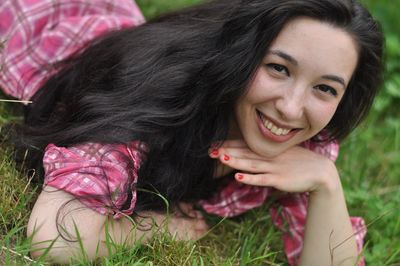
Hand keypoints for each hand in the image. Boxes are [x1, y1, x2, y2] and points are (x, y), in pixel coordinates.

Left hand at [209, 140, 339, 193]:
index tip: (216, 144)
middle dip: (228, 152)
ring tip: (221, 159)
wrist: (321, 172)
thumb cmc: (301, 163)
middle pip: (245, 153)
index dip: (231, 145)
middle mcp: (270, 156)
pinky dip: (250, 178)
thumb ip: (268, 154)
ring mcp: (274, 167)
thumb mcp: (283, 154)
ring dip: (236, 162)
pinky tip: (237, 177)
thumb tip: (252, 155)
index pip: (247, 146)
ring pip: (251, 164)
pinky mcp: (279, 179)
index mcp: (270, 150)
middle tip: (210, 151)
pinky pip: (262, 179)